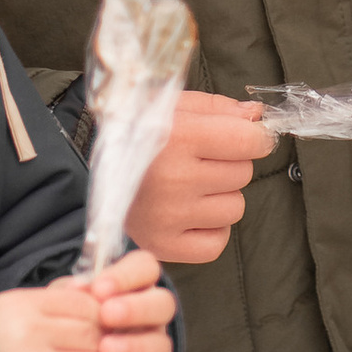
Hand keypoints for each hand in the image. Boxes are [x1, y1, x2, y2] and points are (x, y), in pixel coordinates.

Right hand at [126, 93, 273, 264]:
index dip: (257, 137)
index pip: (249, 141)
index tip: (250, 136)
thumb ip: (220, 108)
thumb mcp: (175, 106)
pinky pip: (217, 243)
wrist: (93, 169)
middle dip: (231, 163)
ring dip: (222, 196)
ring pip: (235, 208)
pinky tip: (191, 212)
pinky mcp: (163, 245)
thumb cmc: (139, 132)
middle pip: (243, 173)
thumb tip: (258, 116)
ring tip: (193, 186)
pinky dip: (211, 229)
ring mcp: (169, 216)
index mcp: (179, 136)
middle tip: (202, 159)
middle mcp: (175, 178)